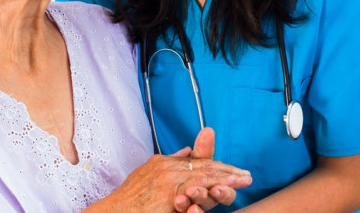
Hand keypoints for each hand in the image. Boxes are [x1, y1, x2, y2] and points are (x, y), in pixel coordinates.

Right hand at [91, 129, 250, 212]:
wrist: (114, 211)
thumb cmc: (129, 199)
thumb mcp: (148, 174)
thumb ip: (169, 163)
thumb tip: (186, 152)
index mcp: (165, 163)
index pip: (198, 163)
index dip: (219, 167)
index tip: (235, 172)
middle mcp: (168, 168)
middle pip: (205, 167)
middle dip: (228, 172)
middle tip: (246, 176)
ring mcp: (168, 179)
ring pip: (204, 176)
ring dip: (226, 179)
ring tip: (241, 181)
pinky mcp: (168, 192)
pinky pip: (194, 189)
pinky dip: (211, 187)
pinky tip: (224, 189)